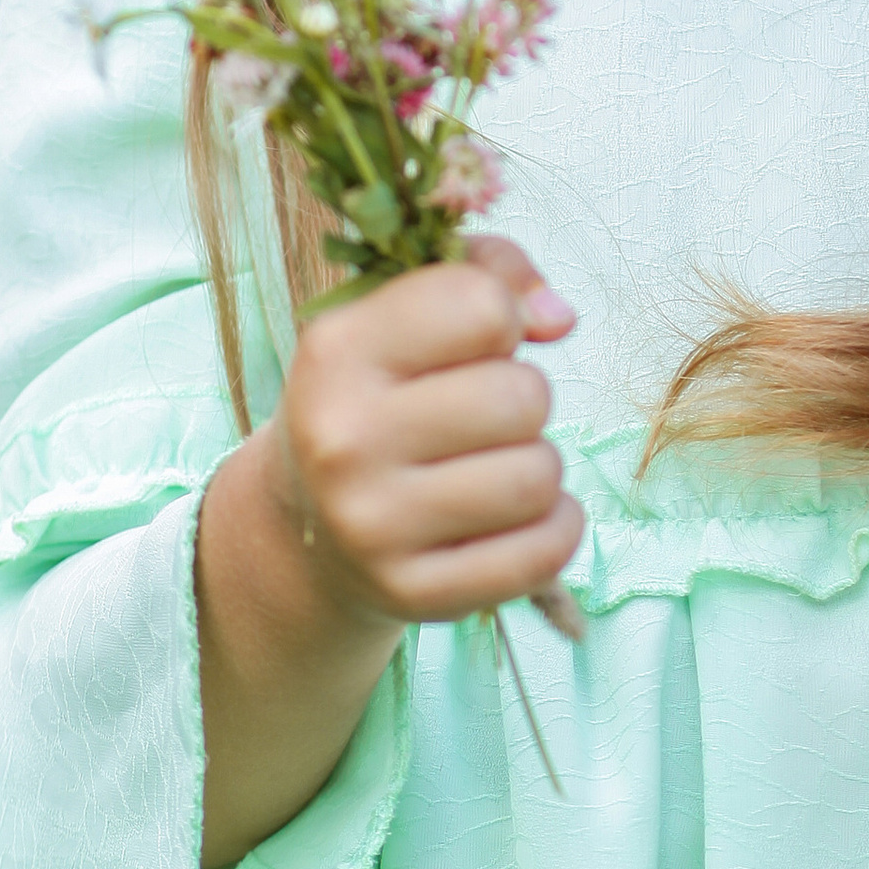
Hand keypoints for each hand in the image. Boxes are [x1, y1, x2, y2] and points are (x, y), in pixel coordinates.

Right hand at [194, 236, 582, 866]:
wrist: (309, 525)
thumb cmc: (382, 396)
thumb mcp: (403, 313)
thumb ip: (489, 274)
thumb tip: (559, 318)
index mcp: (335, 351)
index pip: (479, 306)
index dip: (498, 318)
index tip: (472, 343)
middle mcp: (343, 441)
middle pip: (523, 398)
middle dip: (524, 399)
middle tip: (482, 418)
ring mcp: (372, 527)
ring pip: (539, 476)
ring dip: (537, 466)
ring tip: (491, 466)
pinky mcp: (414, 595)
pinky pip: (546, 550)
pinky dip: (555, 527)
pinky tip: (515, 517)